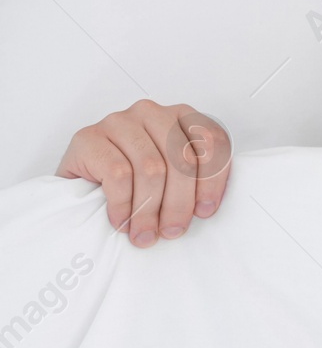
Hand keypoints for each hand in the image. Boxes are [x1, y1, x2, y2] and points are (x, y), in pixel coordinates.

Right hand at [55, 100, 231, 246]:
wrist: (83, 179)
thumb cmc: (137, 180)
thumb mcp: (174, 177)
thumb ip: (195, 180)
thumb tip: (204, 209)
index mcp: (181, 117)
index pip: (211, 141)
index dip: (212, 180)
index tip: (205, 212)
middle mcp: (151, 113)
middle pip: (180, 159)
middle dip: (180, 203)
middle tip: (172, 231)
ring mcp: (118, 121)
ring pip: (151, 168)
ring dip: (150, 209)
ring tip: (146, 234)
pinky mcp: (89, 136)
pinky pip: (117, 173)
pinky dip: (123, 204)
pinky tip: (122, 221)